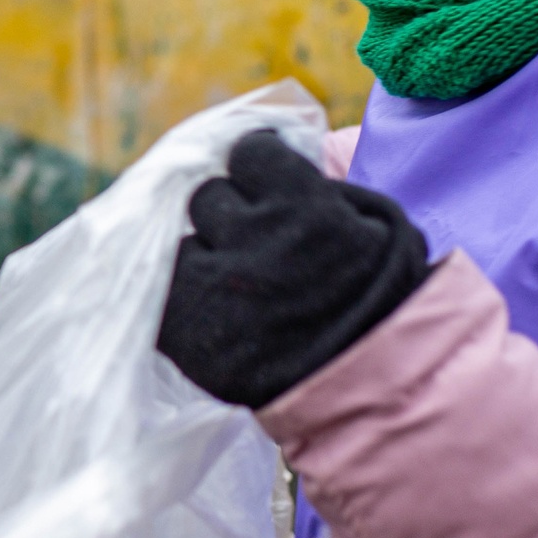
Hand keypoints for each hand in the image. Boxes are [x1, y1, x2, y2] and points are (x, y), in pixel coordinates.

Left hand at [156, 130, 431, 407]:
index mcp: (302, 205)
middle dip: (228, 214)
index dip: (258, 168)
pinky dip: (180, 298)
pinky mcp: (183, 329)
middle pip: (208, 196)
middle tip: (252, 241)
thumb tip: (275, 153)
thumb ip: (319, 184)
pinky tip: (210, 308)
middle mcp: (251, 238)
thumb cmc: (377, 298)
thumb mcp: (373, 221)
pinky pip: (160, 293)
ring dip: (200, 257)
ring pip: (178, 244)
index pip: (248, 152)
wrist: (369, 385)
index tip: (264, 183)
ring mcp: (211, 285)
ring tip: (233, 283)